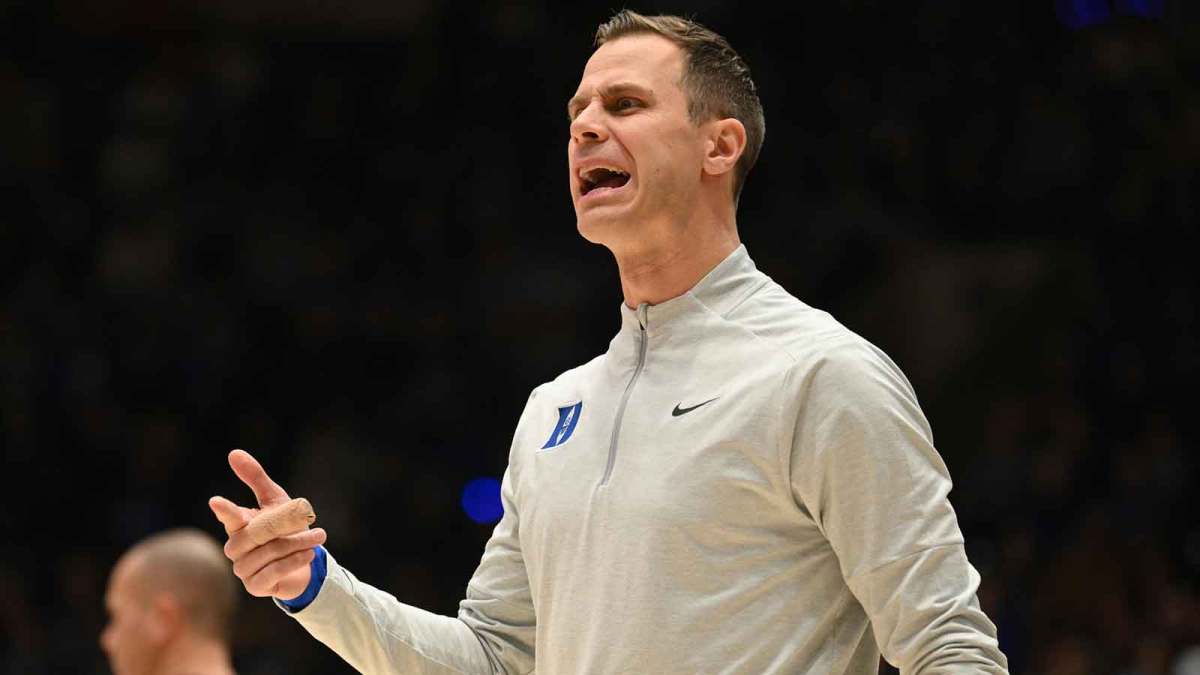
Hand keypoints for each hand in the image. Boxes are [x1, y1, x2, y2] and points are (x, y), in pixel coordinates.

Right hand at [208, 449, 326, 599]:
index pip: (230, 516)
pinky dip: (294, 562)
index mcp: (239, 525)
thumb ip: (256, 478)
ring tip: (317, 538)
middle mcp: (235, 547)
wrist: (300, 564)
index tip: (217, 501)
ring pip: (269, 553)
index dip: (225, 510)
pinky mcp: (254, 586)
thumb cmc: (284, 529)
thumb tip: (233, 453)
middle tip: (314, 526)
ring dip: (297, 545)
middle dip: (286, 530)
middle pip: (256, 535)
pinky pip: (273, 572)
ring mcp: (242, 569)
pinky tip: (308, 554)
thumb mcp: (275, 501)